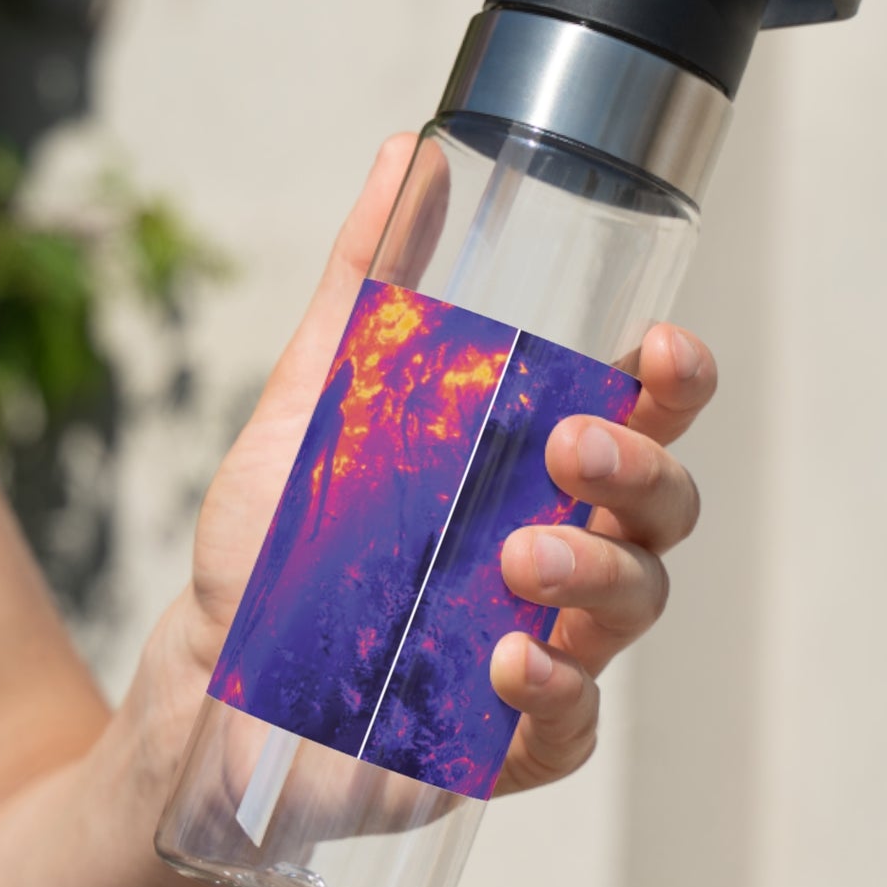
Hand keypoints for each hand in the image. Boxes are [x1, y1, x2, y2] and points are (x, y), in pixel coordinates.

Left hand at [179, 133, 717, 795]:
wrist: (211, 673)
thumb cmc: (281, 534)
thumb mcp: (317, 397)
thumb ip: (367, 282)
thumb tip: (410, 150)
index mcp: (533, 461)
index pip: (645, 412)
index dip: (675, 380)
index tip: (658, 349)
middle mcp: (561, 545)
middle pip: (664, 505)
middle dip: (640, 471)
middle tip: (570, 451)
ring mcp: (549, 641)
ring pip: (635, 603)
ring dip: (598, 576)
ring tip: (520, 559)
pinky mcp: (513, 736)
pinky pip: (576, 720)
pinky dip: (555, 692)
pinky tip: (508, 663)